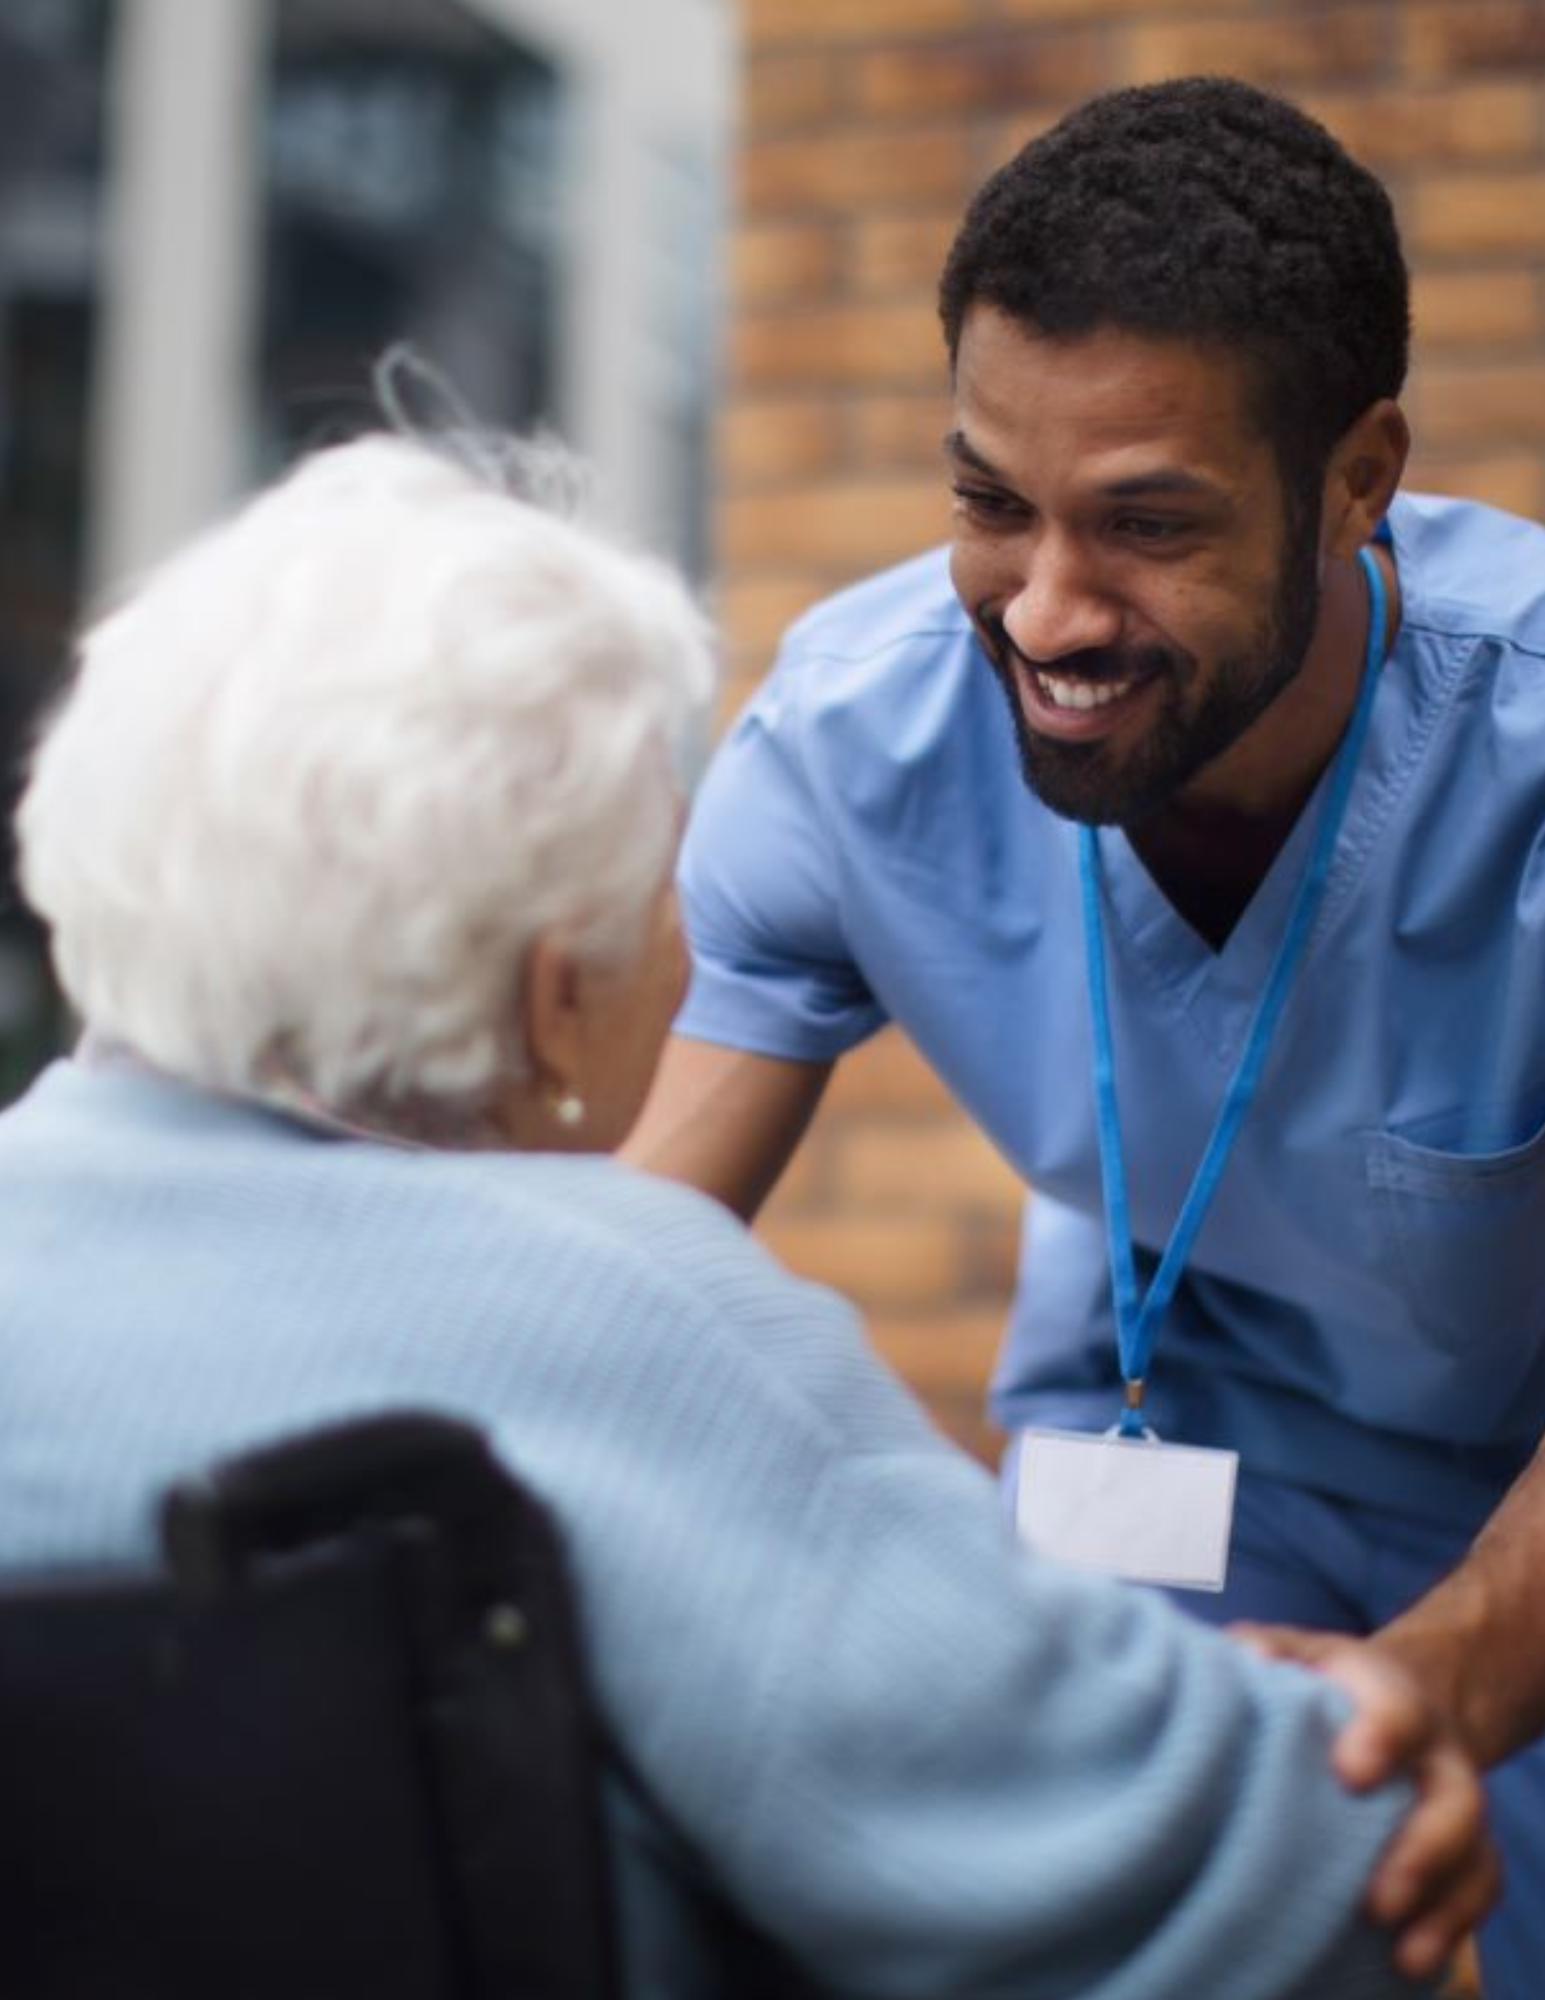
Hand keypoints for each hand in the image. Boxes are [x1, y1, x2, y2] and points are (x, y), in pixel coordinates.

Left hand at [1229, 1622, 1498, 1984]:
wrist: (1391, 1699)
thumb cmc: (1322, 1681)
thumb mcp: (1295, 1652)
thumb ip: (1264, 1649)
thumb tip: (1244, 1664)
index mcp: (1390, 1693)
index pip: (1398, 1710)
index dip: (1381, 1738)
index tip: (1350, 1773)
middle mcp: (1436, 1752)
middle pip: (1455, 1799)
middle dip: (1421, 1849)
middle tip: (1374, 1897)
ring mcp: (1452, 1804)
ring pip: (1472, 1854)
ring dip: (1434, 1898)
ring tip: (1386, 1933)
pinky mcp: (1462, 1850)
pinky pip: (1473, 1891)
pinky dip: (1445, 1925)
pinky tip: (1406, 1957)